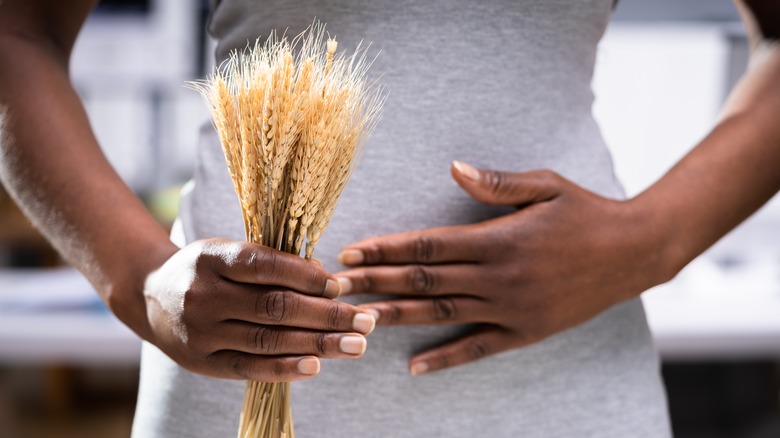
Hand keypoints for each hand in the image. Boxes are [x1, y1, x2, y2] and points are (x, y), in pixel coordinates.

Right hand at [143, 238, 375, 381]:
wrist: (150, 297)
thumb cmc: (206, 270)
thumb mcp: (228, 252)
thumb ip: (270, 263)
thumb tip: (325, 278)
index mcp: (211, 257)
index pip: (264, 266)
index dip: (305, 276)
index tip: (339, 284)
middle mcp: (203, 295)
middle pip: (274, 307)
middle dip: (326, 315)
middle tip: (366, 320)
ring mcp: (200, 332)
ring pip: (267, 339)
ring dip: (318, 343)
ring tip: (356, 345)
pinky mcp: (203, 362)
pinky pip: (249, 367)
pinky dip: (285, 367)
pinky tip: (316, 365)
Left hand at [335, 161, 671, 375]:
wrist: (634, 252)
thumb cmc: (586, 212)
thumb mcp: (546, 186)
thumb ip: (497, 183)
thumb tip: (453, 168)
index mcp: (499, 239)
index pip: (428, 246)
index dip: (386, 249)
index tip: (351, 250)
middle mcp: (499, 278)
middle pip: (424, 282)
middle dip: (374, 282)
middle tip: (334, 286)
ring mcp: (511, 309)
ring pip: (441, 315)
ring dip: (396, 317)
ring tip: (357, 320)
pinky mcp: (525, 332)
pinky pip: (478, 349)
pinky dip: (445, 358)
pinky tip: (414, 366)